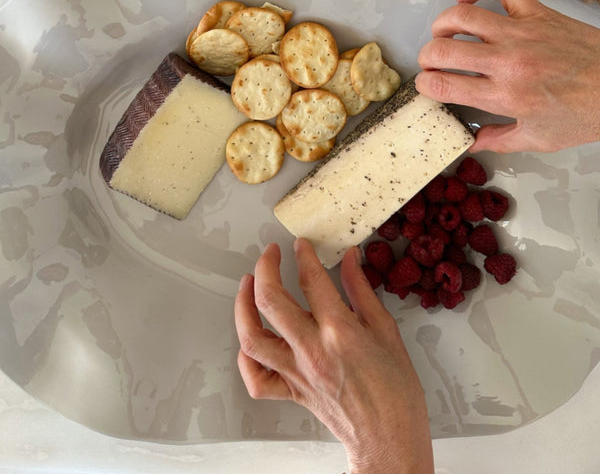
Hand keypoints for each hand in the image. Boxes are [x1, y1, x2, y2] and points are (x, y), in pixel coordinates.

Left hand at [234, 238, 433, 473]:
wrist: (390, 437)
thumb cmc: (395, 390)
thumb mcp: (386, 330)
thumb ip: (361, 291)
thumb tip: (350, 260)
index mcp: (339, 332)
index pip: (312, 280)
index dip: (304, 254)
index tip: (302, 245)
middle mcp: (312, 350)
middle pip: (271, 300)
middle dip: (265, 268)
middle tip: (270, 254)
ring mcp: (296, 372)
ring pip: (252, 337)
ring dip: (243, 306)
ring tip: (247, 286)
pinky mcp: (290, 391)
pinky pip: (256, 378)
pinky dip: (246, 358)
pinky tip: (250, 339)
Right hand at [416, 0, 599, 152]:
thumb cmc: (585, 113)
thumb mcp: (538, 139)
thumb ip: (499, 140)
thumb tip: (474, 142)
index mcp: (504, 96)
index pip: (444, 85)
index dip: (425, 85)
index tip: (427, 86)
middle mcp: (507, 62)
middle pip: (444, 50)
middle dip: (426, 57)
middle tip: (430, 63)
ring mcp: (522, 33)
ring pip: (463, 17)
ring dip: (442, 25)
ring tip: (441, 34)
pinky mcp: (538, 13)